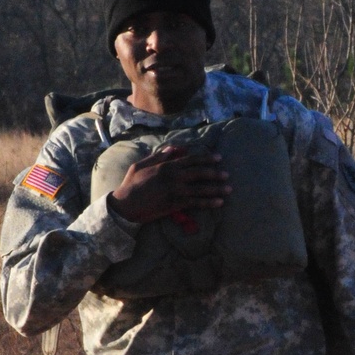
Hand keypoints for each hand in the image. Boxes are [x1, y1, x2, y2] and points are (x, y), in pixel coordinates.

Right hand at [108, 144, 230, 224]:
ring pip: (202, 188)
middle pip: (200, 173)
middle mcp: (174, 176)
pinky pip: (197, 202)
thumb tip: (172, 149)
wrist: (126, 205)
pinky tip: (219, 203)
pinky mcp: (176, 204)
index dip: (207, 158)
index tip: (218, 158)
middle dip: (215, 173)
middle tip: (227, 174)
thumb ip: (157, 156)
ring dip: (217, 188)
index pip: (191, 159)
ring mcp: (176, 191)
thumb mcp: (141, 165)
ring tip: (229, 189)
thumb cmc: (131, 184)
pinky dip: (209, 202)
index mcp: (166, 165)